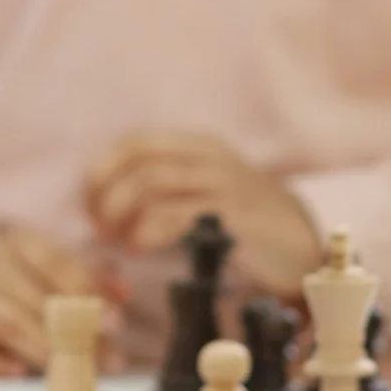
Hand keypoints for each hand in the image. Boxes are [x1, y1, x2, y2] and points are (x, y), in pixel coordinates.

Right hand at [0, 228, 119, 378]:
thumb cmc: (25, 285)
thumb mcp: (56, 271)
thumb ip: (92, 280)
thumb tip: (123, 295)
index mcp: (19, 246)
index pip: (52, 260)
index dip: (84, 290)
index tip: (113, 323)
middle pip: (31, 297)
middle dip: (70, 332)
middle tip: (103, 359)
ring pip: (3, 321)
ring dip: (40, 347)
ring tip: (68, 369)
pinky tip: (18, 373)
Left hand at [85, 131, 321, 292]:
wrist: (299, 245)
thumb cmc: (242, 223)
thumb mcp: (204, 192)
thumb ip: (164, 189)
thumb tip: (104, 203)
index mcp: (199, 147)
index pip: (136, 142)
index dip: (103, 171)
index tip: (90, 205)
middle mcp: (210, 158)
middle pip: (138, 165)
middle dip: (107, 199)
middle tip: (100, 230)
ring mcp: (223, 184)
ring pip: (150, 185)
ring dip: (121, 217)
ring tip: (118, 242)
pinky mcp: (233, 216)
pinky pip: (174, 215)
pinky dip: (144, 232)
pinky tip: (139, 248)